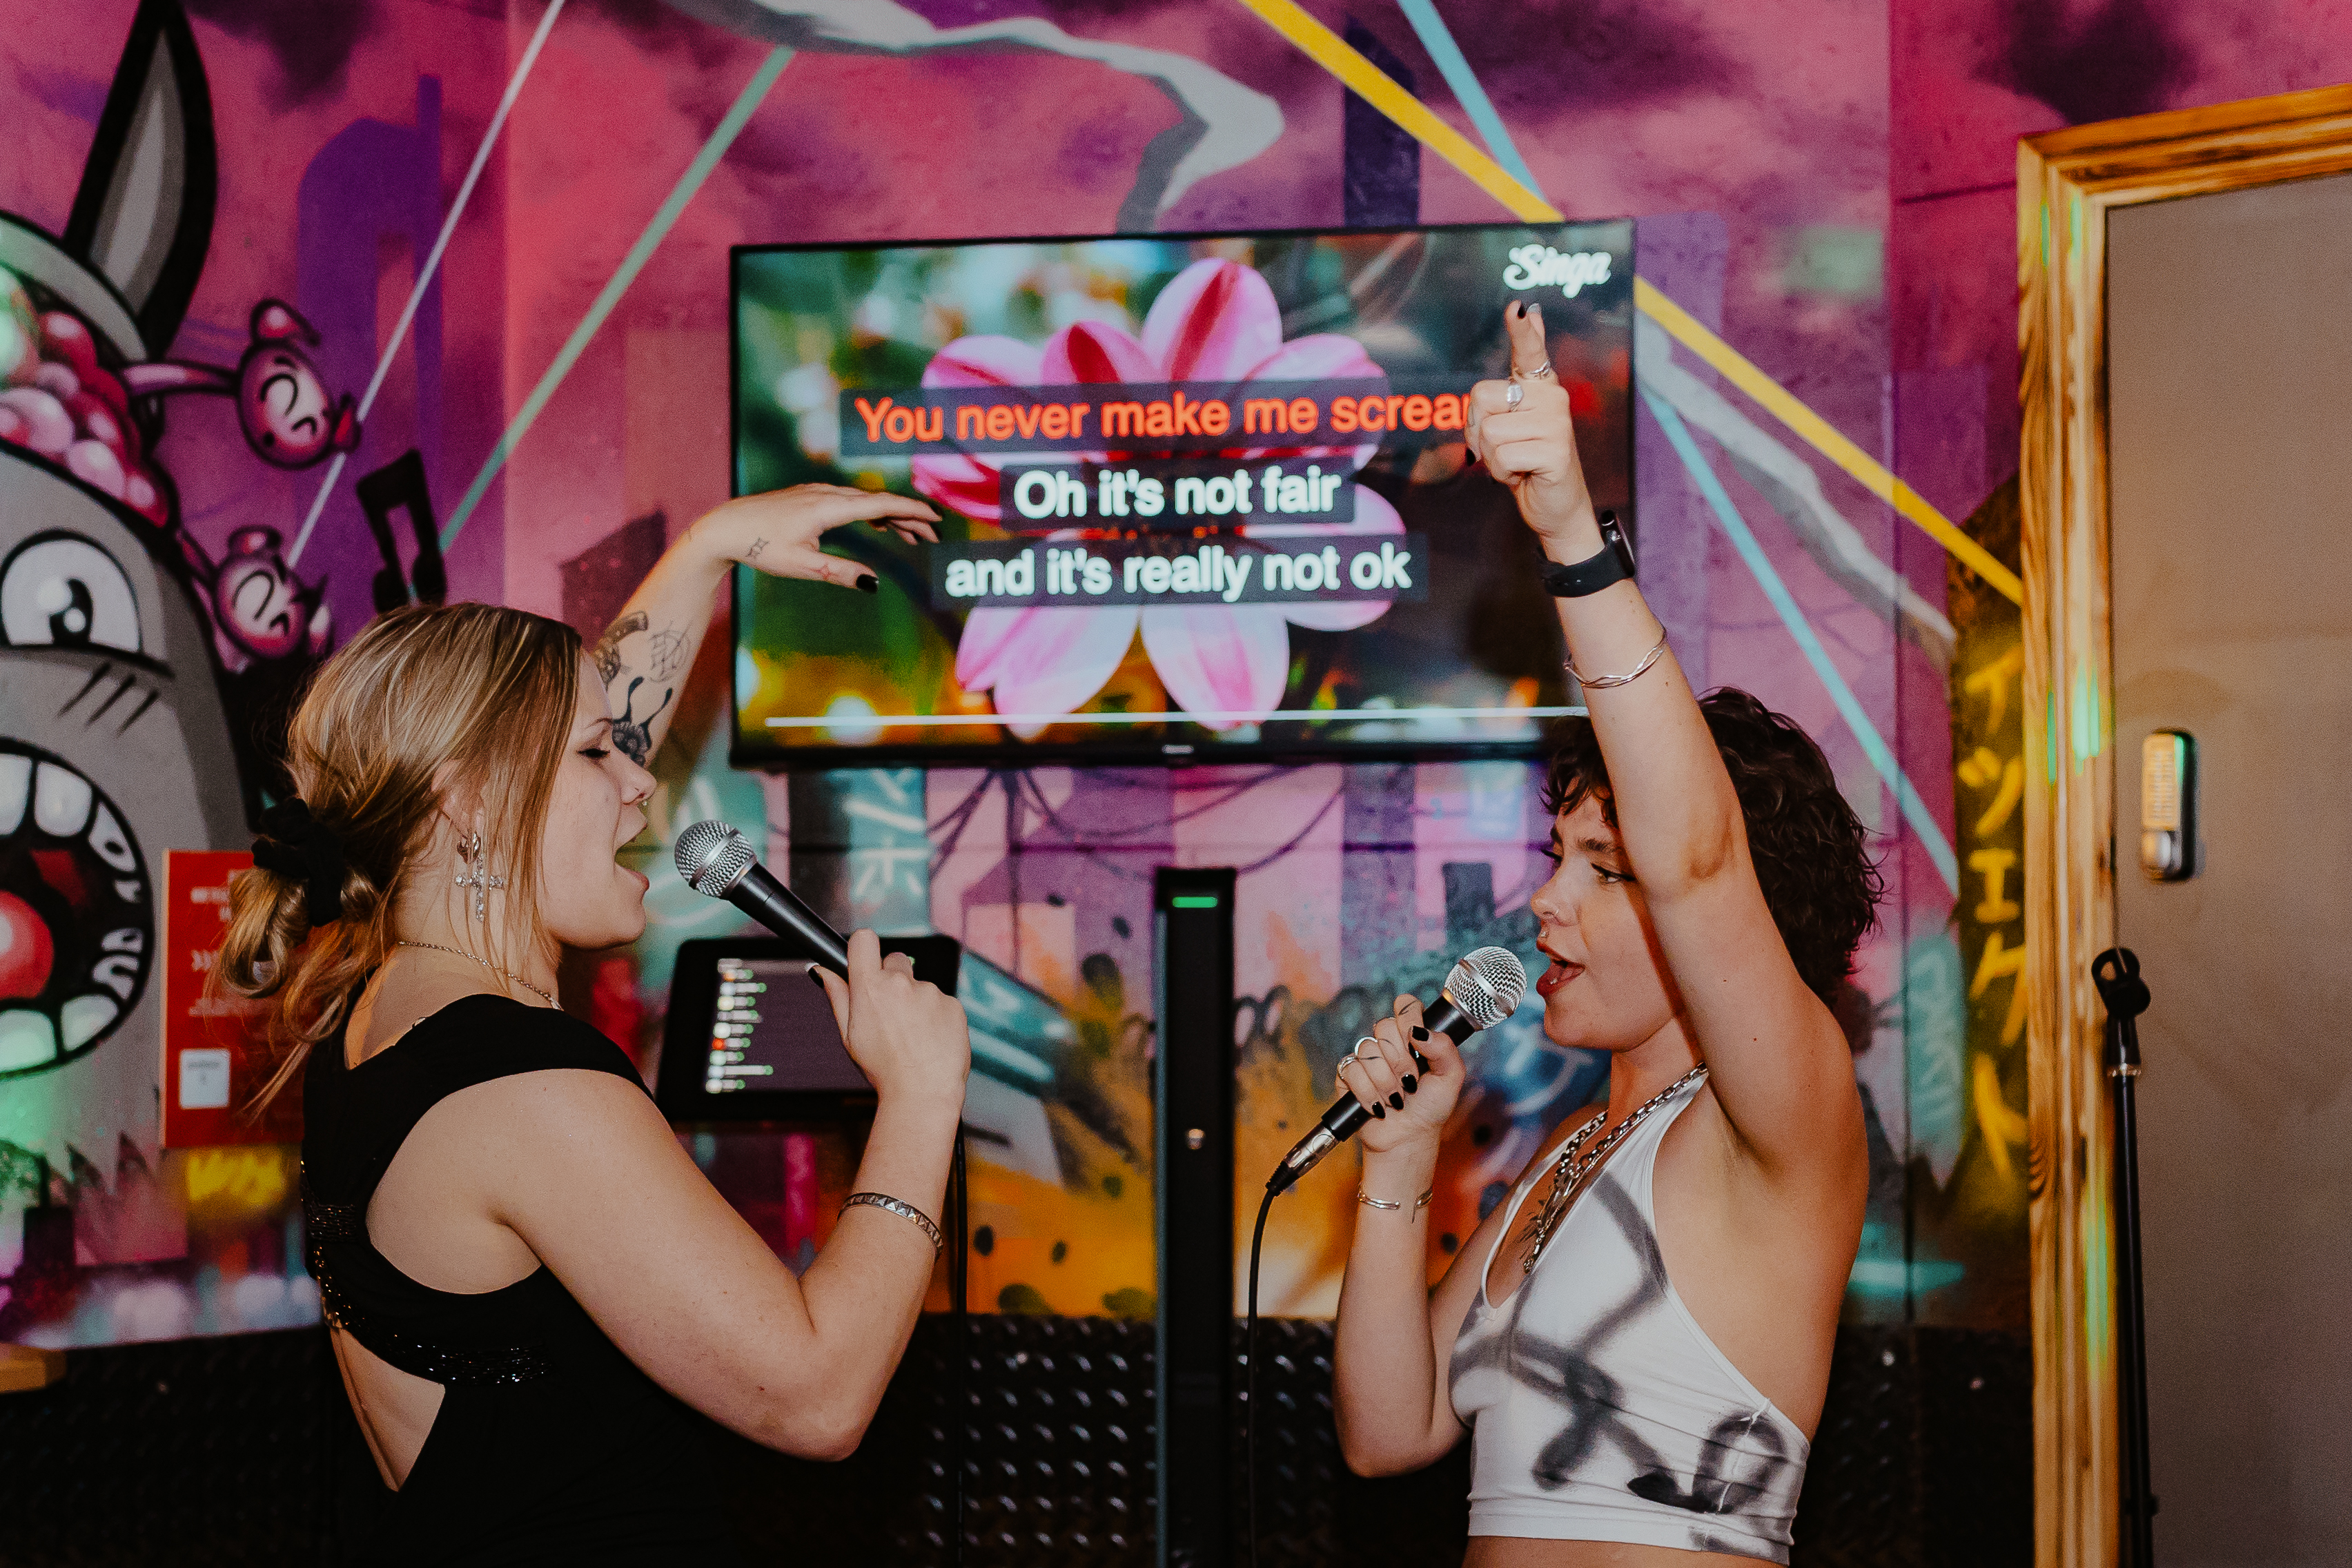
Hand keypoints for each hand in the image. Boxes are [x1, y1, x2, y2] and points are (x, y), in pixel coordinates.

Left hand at [689, 484, 939, 591]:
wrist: (724, 529)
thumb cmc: (760, 547)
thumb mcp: (802, 566)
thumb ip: (840, 573)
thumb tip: (874, 584)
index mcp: (828, 508)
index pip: (880, 505)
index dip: (911, 511)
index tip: (935, 520)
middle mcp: (825, 494)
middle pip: (877, 501)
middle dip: (908, 517)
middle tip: (931, 537)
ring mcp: (816, 492)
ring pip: (864, 500)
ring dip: (890, 516)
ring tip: (911, 536)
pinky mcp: (808, 497)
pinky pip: (850, 500)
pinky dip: (871, 511)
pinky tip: (878, 524)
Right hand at [815, 930, 968, 1113]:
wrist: (923, 1093)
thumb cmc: (883, 1068)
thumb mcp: (849, 1035)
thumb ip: (838, 996)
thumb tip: (822, 970)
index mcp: (870, 987)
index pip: (864, 940)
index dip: (863, 948)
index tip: (864, 962)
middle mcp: (901, 983)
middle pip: (894, 960)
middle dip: (891, 978)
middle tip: (890, 1012)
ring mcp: (930, 992)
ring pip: (919, 986)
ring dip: (915, 1002)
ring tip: (912, 1036)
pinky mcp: (953, 1004)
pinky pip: (941, 1001)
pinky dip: (936, 1016)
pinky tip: (930, 1040)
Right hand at [1337, 995, 1466, 1155]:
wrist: (1408, 1137)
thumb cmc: (1431, 1107)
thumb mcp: (1450, 1078)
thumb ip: (1444, 1049)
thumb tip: (1419, 1031)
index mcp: (1413, 1036)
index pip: (1405, 1005)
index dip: (1409, 1019)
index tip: (1416, 1043)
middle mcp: (1388, 1043)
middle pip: (1384, 1026)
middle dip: (1401, 1060)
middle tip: (1411, 1081)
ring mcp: (1366, 1058)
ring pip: (1368, 1050)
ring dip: (1386, 1082)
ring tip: (1396, 1099)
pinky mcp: (1348, 1075)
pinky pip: (1352, 1070)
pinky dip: (1369, 1093)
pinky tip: (1378, 1106)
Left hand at [1464, 301, 1600, 560]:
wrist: (1554, 507)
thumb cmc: (1526, 463)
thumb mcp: (1508, 426)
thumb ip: (1502, 391)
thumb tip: (1528, 317)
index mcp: (1539, 387)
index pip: (1529, 351)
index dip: (1522, 330)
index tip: (1518, 309)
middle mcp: (1552, 396)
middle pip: (1481, 397)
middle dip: (1477, 431)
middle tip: (1502, 448)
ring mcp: (1557, 421)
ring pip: (1489, 432)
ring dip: (1492, 458)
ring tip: (1517, 462)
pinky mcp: (1556, 449)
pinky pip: (1502, 456)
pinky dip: (1503, 473)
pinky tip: (1525, 474)